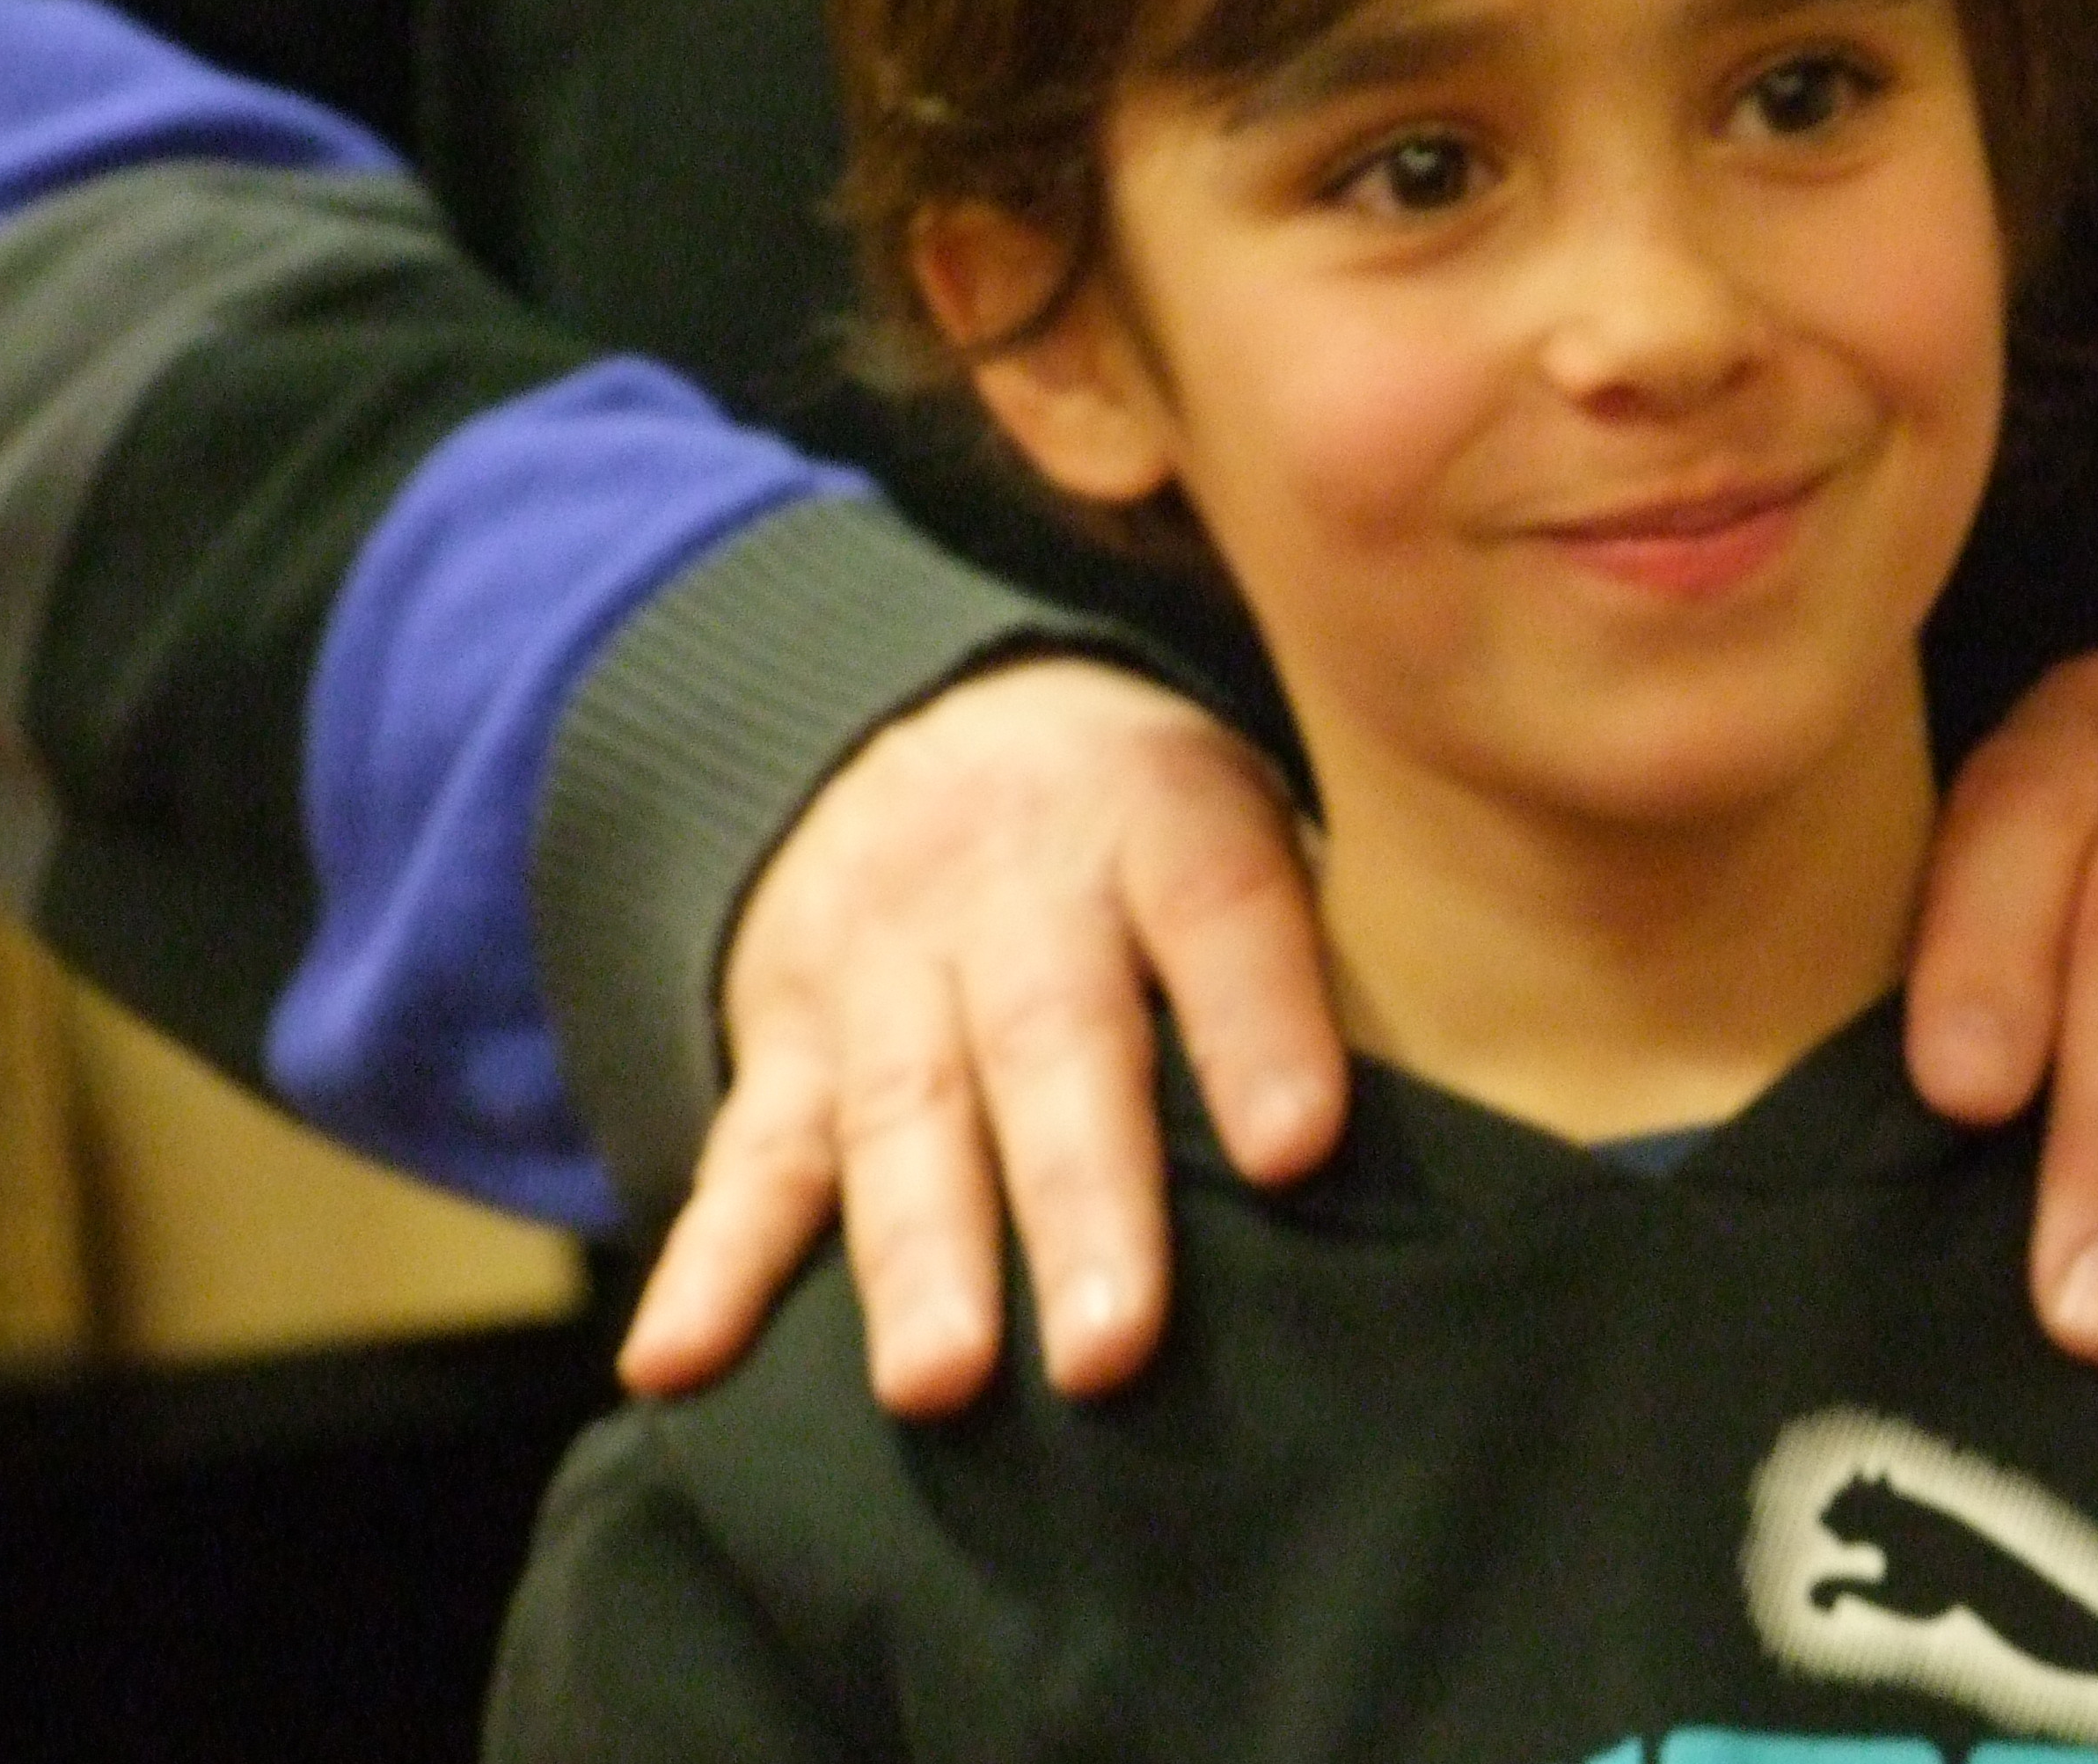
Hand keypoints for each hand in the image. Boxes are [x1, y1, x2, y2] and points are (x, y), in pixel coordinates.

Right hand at [613, 656, 1345, 1414]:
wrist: (932, 714)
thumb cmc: (1148, 825)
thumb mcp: (1240, 816)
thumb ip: (1308, 954)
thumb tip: (1419, 1140)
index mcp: (1160, 822)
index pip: (1221, 915)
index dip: (1258, 1026)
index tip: (1299, 1146)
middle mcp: (1015, 891)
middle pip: (1050, 1045)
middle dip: (1081, 1199)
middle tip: (1115, 1347)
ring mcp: (888, 967)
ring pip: (903, 1116)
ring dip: (919, 1258)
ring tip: (940, 1384)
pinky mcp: (789, 1039)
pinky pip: (748, 1153)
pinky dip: (710, 1264)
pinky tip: (677, 1363)